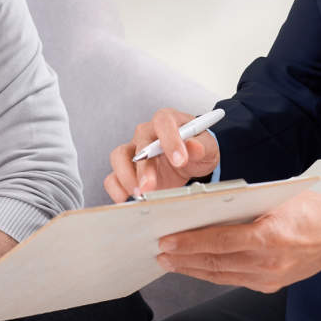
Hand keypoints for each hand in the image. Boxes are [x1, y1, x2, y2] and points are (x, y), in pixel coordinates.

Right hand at [105, 107, 220, 201]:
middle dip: (144, 168)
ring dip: (127, 177)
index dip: (170, 141)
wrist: (190, 162)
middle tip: (150, 185)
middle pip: (139, 145)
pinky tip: (129, 198)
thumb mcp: (207, 147)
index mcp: (166, 121)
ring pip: (119, 157)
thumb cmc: (196, 148)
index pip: (163, 123)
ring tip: (140, 193)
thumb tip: (193, 147)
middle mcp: (146, 134)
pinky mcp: (127, 170)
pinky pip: (113, 177)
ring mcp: (134, 151)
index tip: (179, 160)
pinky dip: (117, 189)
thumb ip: (202, 146)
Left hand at [156, 190, 320, 290]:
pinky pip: (233, 280)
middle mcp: (269, 262)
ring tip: (170, 261)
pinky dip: (212, 273)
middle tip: (159, 252)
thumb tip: (204, 207)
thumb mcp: (277, 198)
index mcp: (270, 236)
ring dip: (192, 269)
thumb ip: (243, 204)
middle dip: (183, 258)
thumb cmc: (312, 211)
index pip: (219, 241)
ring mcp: (270, 277)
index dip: (189, 243)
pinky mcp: (271, 284)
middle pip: (215, 262)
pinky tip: (195, 267)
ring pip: (221, 275)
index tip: (166, 240)